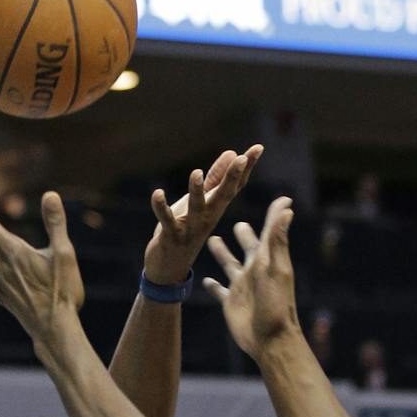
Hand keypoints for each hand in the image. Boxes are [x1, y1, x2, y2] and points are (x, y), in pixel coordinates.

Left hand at [144, 144, 262, 283]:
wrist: (169, 269)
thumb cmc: (186, 230)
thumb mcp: (202, 203)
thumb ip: (215, 178)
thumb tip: (231, 153)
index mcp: (216, 208)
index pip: (235, 186)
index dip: (247, 168)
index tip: (258, 148)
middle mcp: (208, 218)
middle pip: (223, 196)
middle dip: (232, 177)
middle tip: (241, 158)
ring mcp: (190, 228)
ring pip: (196, 208)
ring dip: (196, 192)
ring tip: (196, 172)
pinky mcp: (171, 237)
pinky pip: (167, 221)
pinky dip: (162, 208)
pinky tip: (157, 193)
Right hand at [203, 196, 299, 358]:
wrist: (270, 339)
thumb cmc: (276, 304)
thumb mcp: (276, 268)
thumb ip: (277, 238)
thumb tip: (287, 208)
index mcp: (266, 260)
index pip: (268, 233)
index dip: (274, 215)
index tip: (281, 198)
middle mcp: (253, 270)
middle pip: (248, 247)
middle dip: (243, 235)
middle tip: (236, 221)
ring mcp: (241, 287)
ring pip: (229, 264)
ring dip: (222, 253)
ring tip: (212, 240)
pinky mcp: (230, 302)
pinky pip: (219, 291)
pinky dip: (212, 285)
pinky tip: (204, 280)